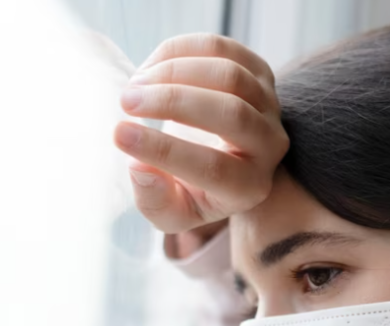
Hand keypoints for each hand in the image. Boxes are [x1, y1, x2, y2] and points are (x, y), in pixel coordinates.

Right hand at [113, 34, 287, 240]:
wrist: (221, 159)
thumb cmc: (192, 188)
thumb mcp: (172, 211)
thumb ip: (155, 201)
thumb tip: (138, 167)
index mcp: (249, 187)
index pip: (214, 169)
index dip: (165, 151)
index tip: (119, 135)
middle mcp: (270, 145)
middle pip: (232, 114)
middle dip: (172, 102)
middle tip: (126, 102)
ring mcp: (270, 105)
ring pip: (229, 75)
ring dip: (173, 72)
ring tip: (135, 85)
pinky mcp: (260, 72)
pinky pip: (223, 49)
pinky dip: (181, 51)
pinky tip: (152, 68)